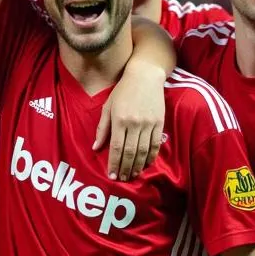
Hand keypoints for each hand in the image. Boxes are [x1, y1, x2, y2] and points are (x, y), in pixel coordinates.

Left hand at [93, 63, 164, 180]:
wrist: (145, 77)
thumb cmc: (122, 91)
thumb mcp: (107, 106)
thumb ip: (102, 128)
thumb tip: (95, 147)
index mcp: (119, 119)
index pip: (116, 147)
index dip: (114, 163)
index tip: (111, 175)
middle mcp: (134, 123)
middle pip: (130, 152)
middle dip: (125, 168)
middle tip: (122, 179)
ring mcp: (148, 124)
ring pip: (144, 151)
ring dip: (138, 166)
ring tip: (132, 176)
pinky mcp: (159, 124)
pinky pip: (155, 145)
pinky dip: (151, 157)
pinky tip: (146, 165)